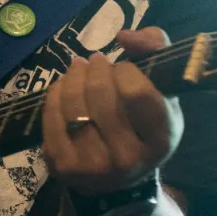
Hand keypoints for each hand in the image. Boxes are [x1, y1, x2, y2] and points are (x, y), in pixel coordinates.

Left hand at [42, 27, 182, 196]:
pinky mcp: (63, 167)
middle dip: (96, 68)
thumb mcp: (164, 89)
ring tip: (79, 68)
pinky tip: (64, 87)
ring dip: (74, 76)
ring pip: (74, 105)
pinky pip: (52, 117)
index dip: (125, 70)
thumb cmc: (144, 125)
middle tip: (96, 62)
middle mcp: (128, 159)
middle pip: (101, 95)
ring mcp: (93, 167)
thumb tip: (123, 36)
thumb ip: (155, 48)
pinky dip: (55, 94)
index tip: (123, 67)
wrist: (121, 179)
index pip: (137, 92)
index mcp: (160, 140)